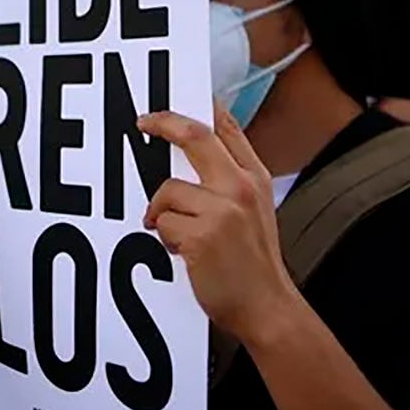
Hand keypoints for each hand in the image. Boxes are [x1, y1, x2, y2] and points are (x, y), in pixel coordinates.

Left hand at [137, 106, 301, 342]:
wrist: (267, 306)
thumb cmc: (254, 264)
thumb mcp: (256, 211)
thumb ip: (231, 183)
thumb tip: (197, 159)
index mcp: (254, 178)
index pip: (226, 128)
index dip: (199, 108)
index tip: (174, 103)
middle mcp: (240, 187)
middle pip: (195, 136)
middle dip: (163, 123)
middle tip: (143, 123)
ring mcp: (222, 210)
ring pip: (168, 189)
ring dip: (162, 212)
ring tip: (177, 235)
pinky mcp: (202, 235)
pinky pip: (164, 223)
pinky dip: (165, 238)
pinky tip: (182, 253)